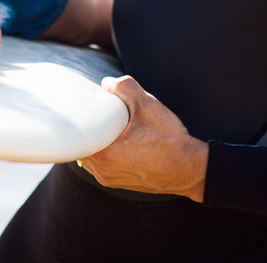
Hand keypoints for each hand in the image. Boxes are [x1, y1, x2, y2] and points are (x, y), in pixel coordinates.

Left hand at [78, 75, 207, 201]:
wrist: (189, 169)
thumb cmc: (170, 140)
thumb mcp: (149, 106)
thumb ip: (126, 88)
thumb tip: (106, 83)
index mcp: (106, 152)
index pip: (78, 135)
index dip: (79, 119)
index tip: (87, 108)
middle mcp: (102, 170)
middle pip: (81, 145)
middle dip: (89, 129)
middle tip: (99, 115)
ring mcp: (108, 179)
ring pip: (88, 156)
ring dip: (95, 142)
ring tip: (108, 128)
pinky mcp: (116, 183)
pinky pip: (98, 166)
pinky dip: (102, 153)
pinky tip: (116, 142)